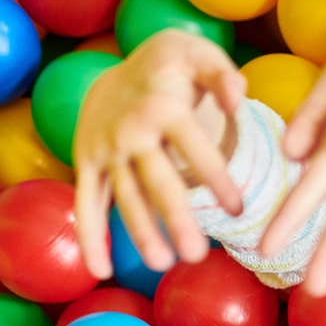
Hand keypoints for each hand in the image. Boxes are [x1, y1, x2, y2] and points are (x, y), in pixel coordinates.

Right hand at [72, 29, 245, 278]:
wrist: (117, 69)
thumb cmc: (171, 67)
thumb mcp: (196, 54)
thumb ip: (221, 74)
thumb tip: (239, 96)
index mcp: (163, 108)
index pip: (194, 146)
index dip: (216, 176)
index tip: (237, 208)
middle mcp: (131, 132)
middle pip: (155, 180)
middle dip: (175, 218)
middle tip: (196, 254)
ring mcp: (105, 151)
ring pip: (124, 196)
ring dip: (140, 231)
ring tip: (161, 264)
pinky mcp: (87, 164)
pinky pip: (87, 203)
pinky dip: (90, 236)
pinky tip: (100, 271)